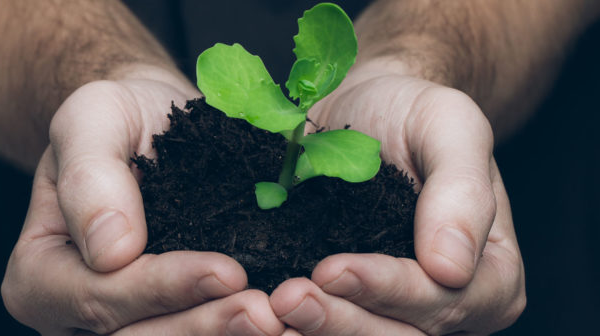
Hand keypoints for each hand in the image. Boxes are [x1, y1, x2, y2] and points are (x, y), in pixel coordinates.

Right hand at [1, 69, 284, 334]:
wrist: (148, 127)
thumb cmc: (116, 119)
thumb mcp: (91, 120)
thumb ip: (88, 177)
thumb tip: (110, 252)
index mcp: (39, 275)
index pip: (100, 296)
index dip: (163, 289)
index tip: (227, 271)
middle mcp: (74, 315)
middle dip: (202, 327)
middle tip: (265, 312)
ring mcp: (123, 323)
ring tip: (278, 320)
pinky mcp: (166, 317)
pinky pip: (197, 333)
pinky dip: (230, 330)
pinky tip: (279, 321)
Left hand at [270, 63, 524, 334]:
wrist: (367, 109)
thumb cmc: (414, 113)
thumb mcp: (450, 127)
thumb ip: (462, 191)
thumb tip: (452, 268)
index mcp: (489, 275)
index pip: (442, 300)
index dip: (388, 290)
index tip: (332, 268)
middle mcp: (447, 306)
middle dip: (341, 322)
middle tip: (286, 298)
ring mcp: (395, 311)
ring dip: (313, 331)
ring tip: (266, 310)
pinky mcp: (351, 304)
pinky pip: (325, 326)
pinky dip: (293, 326)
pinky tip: (260, 313)